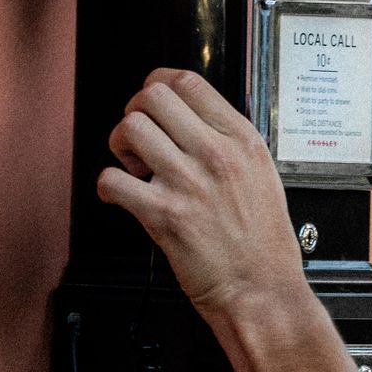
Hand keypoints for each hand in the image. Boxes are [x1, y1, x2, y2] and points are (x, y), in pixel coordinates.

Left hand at [98, 68, 305, 325]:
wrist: (262, 289)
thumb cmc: (264, 241)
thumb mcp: (262, 173)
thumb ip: (230, 141)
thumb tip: (193, 119)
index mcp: (242, 139)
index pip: (188, 81)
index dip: (158, 84)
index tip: (152, 101)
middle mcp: (215, 154)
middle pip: (152, 97)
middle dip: (136, 113)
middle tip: (142, 140)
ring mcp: (188, 183)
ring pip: (129, 129)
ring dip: (121, 147)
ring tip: (136, 168)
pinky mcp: (163, 216)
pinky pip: (112, 180)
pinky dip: (107, 187)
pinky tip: (123, 196)